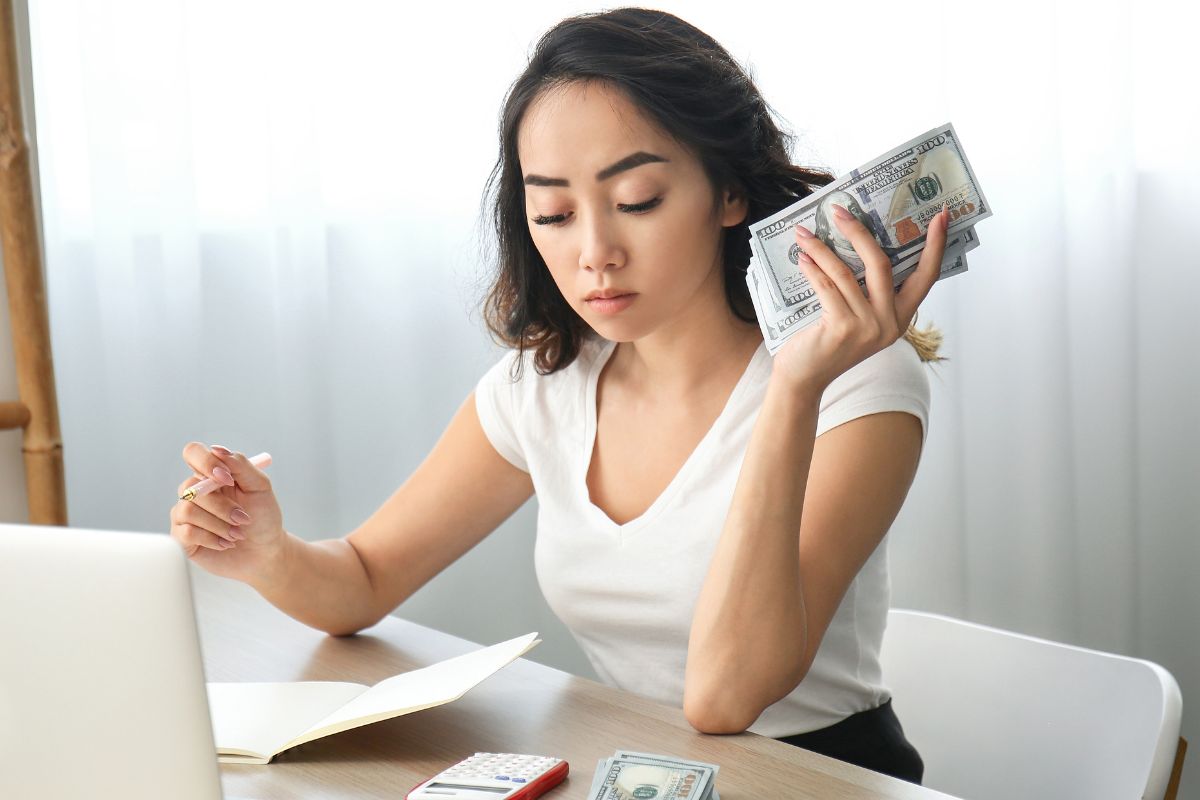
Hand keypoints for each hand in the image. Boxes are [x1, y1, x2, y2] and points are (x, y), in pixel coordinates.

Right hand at [169, 442, 286, 581]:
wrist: (265, 552)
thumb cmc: (263, 518)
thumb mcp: (260, 487)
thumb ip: (241, 465)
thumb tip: (218, 449)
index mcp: (211, 475)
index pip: (193, 453)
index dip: (206, 463)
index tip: (227, 479)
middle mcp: (194, 492)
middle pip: (190, 487)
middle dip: (222, 506)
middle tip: (243, 518)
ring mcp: (185, 515)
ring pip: (188, 510)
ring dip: (219, 524)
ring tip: (237, 534)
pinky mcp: (182, 538)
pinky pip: (187, 532)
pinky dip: (212, 539)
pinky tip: (226, 543)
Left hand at [772, 202, 948, 390]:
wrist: (804, 378)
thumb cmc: (828, 343)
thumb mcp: (857, 317)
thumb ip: (865, 291)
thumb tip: (855, 243)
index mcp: (900, 317)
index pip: (926, 276)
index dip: (935, 245)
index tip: (941, 215)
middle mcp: (889, 323)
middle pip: (881, 264)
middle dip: (859, 232)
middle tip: (838, 210)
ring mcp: (867, 327)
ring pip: (847, 273)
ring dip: (821, 248)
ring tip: (804, 233)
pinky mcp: (843, 329)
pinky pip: (827, 287)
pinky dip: (812, 268)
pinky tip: (801, 257)